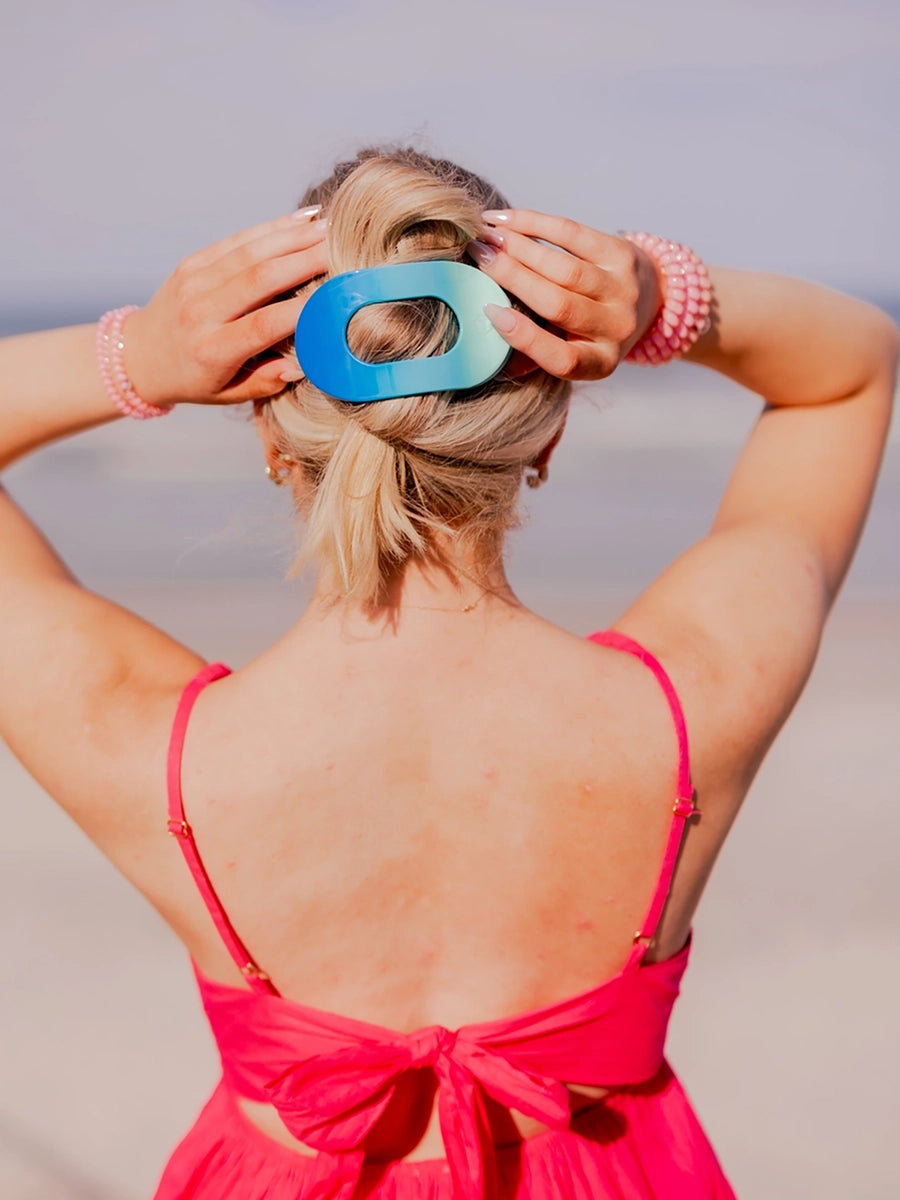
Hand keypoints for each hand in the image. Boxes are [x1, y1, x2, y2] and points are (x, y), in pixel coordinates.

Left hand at [122, 210, 327, 405]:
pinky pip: (238, 240)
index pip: (264, 326)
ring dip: (294, 237)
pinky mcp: (193, 262)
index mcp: (212, 350)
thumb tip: (302, 366)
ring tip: (330, 228)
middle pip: (260, 279)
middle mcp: (200, 312)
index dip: (303, 310)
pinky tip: (303, 220)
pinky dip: (272, 228)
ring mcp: (194, 282)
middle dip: (305, 261)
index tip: (338, 295)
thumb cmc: (193, 380)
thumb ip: (266, 383)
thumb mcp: (228, 394)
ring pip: (251, 252)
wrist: (141, 355)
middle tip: (343, 249)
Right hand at [470, 210, 661, 380]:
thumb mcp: (567, 349)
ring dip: (520, 248)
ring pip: (564, 268)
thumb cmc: (589, 330)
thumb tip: (487, 340)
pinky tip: (507, 220)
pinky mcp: (623, 255)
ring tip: (488, 236)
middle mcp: (616, 329)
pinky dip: (535, 224)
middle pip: (559, 304)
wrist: (647, 299)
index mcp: (599, 362)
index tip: (490, 310)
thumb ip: (531, 354)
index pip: (561, 358)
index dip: (524, 337)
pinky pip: (573, 235)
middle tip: (478, 256)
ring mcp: (623, 291)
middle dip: (512, 277)